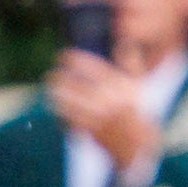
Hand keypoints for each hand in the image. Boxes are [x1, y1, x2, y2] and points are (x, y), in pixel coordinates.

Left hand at [43, 52, 159, 174]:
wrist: (138, 145)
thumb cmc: (136, 111)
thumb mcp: (138, 87)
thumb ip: (131, 64)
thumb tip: (125, 41)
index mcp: (121, 88)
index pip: (96, 69)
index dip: (78, 61)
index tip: (64, 55)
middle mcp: (110, 102)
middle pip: (80, 88)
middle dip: (63, 80)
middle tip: (51, 73)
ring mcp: (100, 119)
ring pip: (72, 106)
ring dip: (58, 97)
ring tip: (48, 90)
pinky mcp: (91, 134)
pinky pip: (72, 123)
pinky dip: (62, 116)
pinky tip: (55, 108)